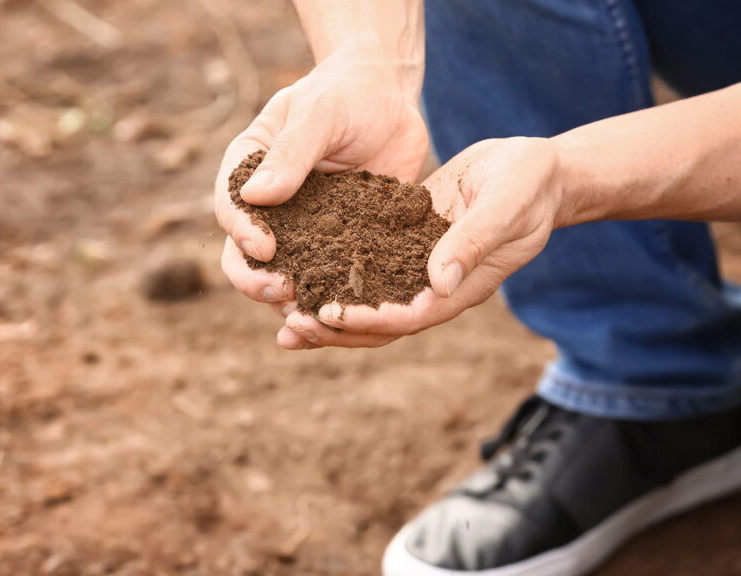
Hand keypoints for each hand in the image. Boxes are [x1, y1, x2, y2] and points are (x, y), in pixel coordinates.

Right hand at [215, 46, 428, 329]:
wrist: (390, 101)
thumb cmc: (347, 95)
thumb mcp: (319, 114)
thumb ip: (292, 153)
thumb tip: (254, 197)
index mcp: (247, 170)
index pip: (231, 206)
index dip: (242, 231)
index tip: (265, 247)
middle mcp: (266, 208)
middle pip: (243, 256)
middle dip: (256, 280)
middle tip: (282, 291)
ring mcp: (300, 232)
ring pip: (280, 278)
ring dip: (289, 303)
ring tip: (309, 317)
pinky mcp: (335, 248)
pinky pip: (325, 282)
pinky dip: (327, 306)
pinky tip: (338, 326)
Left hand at [280, 137, 563, 348]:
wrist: (536, 169)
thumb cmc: (530, 183)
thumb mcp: (506, 203)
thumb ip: (474, 240)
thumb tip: (437, 281)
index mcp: (463, 285)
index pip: (411, 315)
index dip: (371, 319)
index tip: (331, 316)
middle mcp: (436, 285)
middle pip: (382, 323)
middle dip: (337, 328)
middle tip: (291, 326)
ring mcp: (419, 267)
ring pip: (369, 302)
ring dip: (329, 313)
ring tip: (283, 318)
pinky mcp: (406, 244)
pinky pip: (367, 269)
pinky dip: (336, 275)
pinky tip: (300, 271)